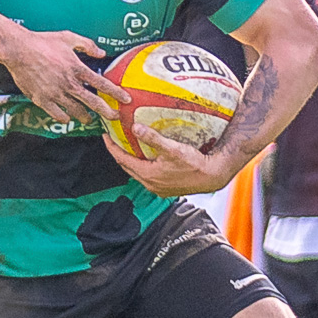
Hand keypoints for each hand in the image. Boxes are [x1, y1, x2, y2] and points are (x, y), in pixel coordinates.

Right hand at [1, 29, 126, 124]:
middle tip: (114, 117)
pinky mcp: (42, 100)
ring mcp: (55, 93)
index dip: (116, 93)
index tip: (126, 99)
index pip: (102, 84)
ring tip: (89, 119)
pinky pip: (57, 114)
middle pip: (93, 103)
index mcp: (77, 68)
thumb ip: (87, 45)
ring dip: (85, 117)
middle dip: (106, 112)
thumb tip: (102, 53)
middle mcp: (69, 83)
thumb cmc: (43, 42)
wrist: (18, 50)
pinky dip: (64, 117)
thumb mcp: (68, 38)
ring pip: (76, 111)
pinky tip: (67, 117)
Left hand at [104, 124, 232, 195]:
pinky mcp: (165, 189)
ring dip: (131, 160)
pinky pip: (147, 176)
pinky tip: (147, 158)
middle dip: (118, 153)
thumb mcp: (172, 148)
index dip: (112, 147)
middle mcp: (150, 184)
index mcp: (148, 174)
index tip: (105, 136)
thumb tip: (135, 128)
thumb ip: (153, 138)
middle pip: (127, 167)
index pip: (122, 159)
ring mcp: (158, 188)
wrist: (212, 176)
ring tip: (128, 147)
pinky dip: (142, 166)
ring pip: (137, 172)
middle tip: (113, 139)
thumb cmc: (194, 164)